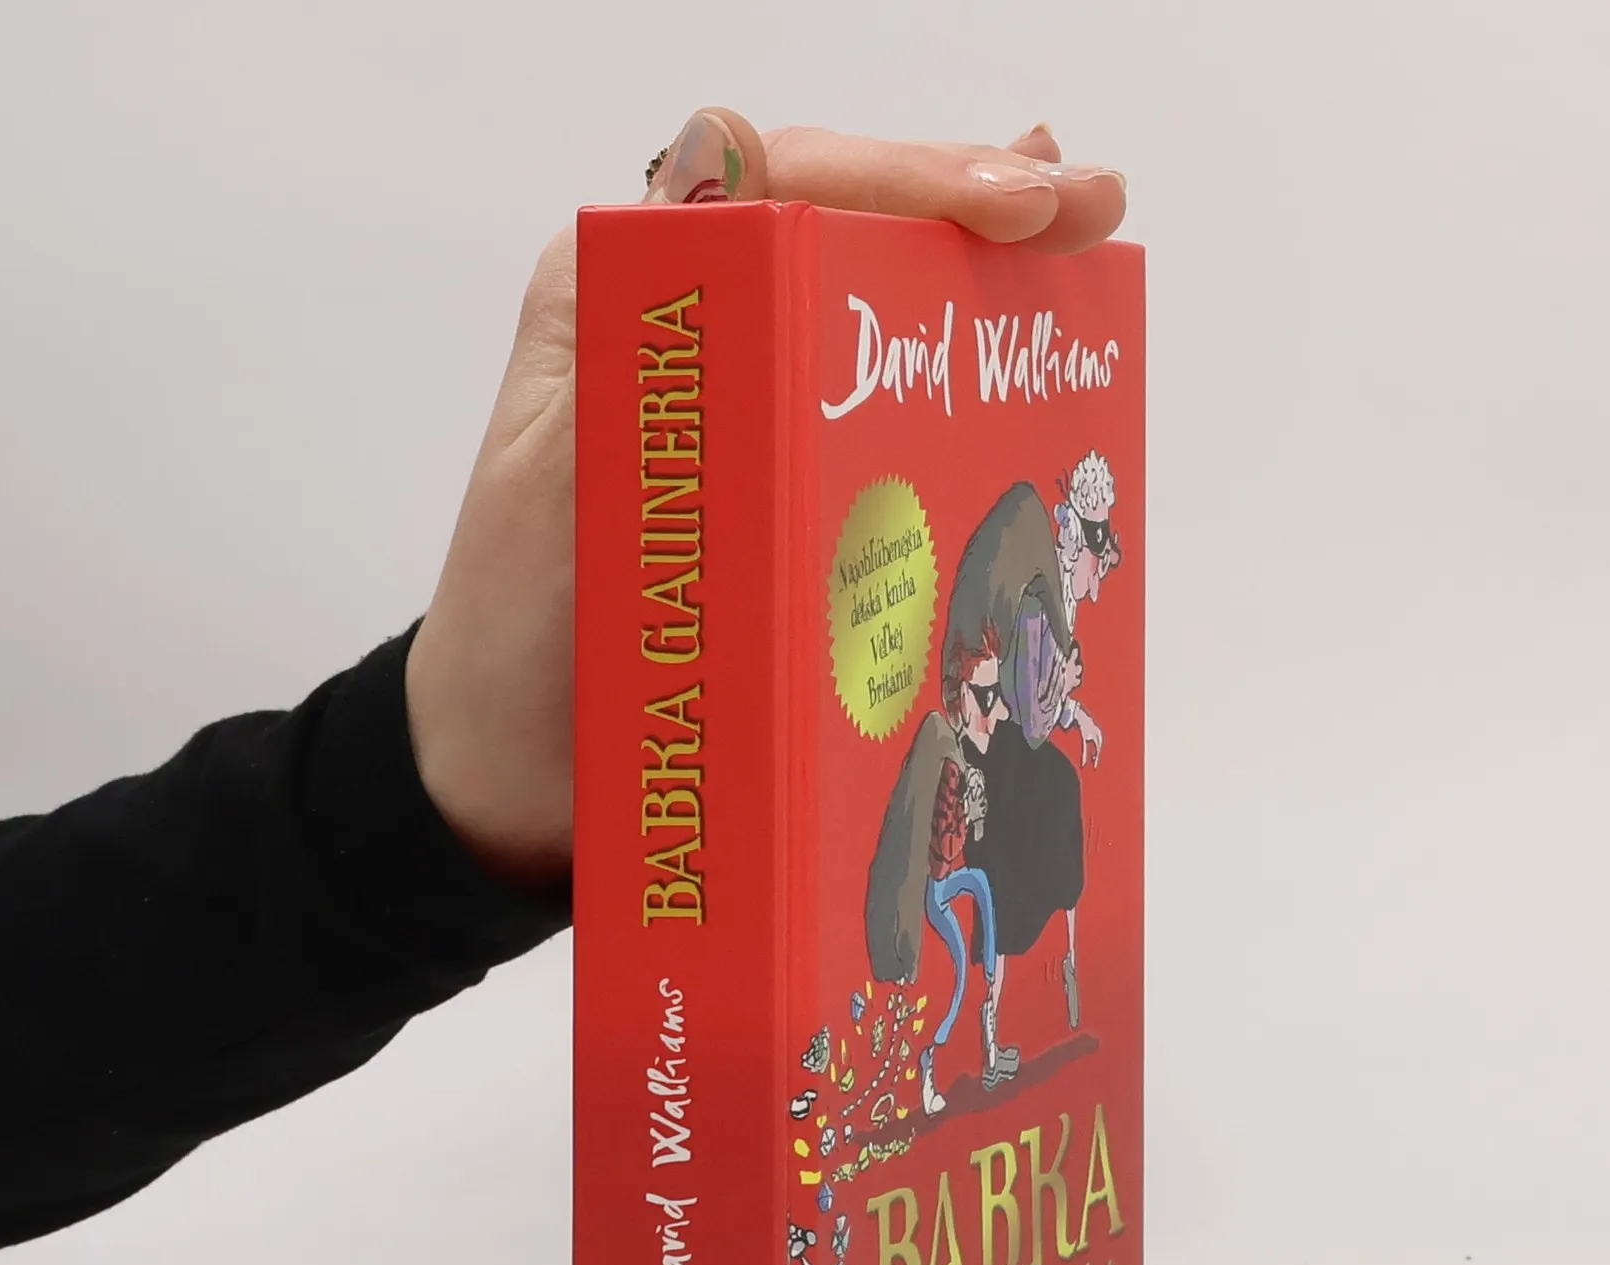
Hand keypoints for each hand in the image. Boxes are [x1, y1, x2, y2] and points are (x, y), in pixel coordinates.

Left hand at [404, 109, 1127, 882]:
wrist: (518, 769)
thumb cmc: (518, 633)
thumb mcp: (562, 469)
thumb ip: (635, 334)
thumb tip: (720, 150)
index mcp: (634, 301)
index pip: (787, 186)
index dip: (908, 180)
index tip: (1014, 206)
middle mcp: (697, 336)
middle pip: (850, 233)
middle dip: (975, 211)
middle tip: (1091, 212)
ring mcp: (749, 414)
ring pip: (876, 315)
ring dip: (983, 285)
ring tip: (1086, 260)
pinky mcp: (784, 494)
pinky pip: (881, 426)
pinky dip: (960, 399)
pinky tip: (1030, 380)